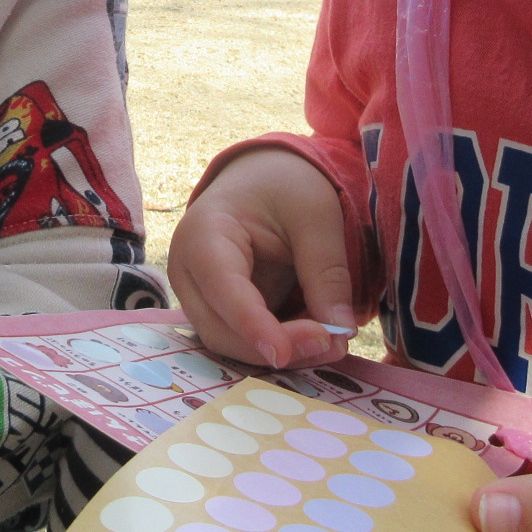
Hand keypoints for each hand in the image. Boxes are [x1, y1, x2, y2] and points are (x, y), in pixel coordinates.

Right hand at [167, 147, 357, 369]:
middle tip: (333, 343)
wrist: (264, 178)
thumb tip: (341, 330)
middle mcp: (190, 273)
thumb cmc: (284, 186)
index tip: (284, 354)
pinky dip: (283, 345)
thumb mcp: (315, 215)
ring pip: (233, 343)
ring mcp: (202, 297)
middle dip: (275, 345)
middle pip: (220, 330)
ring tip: (334, 341)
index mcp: (203, 235)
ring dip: (284, 352)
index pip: (222, 289)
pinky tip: (318, 336)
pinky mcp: (222, 312)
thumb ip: (327, 272)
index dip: (251, 325)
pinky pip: (247, 341)